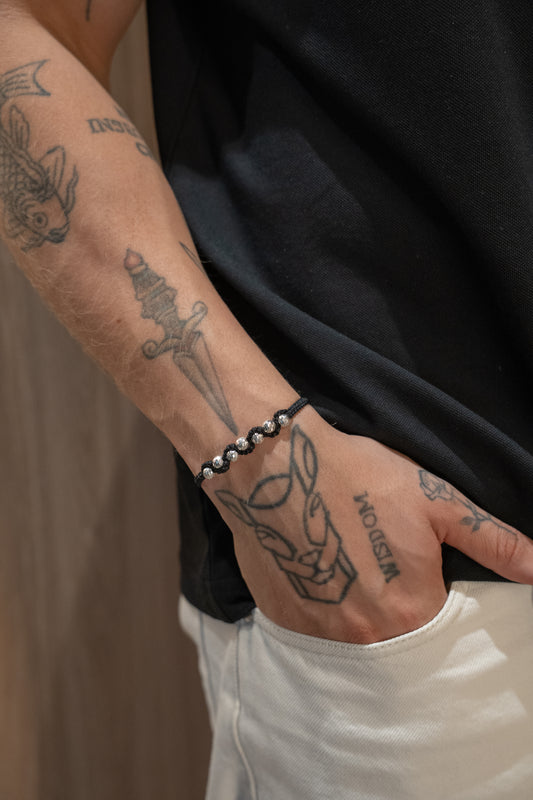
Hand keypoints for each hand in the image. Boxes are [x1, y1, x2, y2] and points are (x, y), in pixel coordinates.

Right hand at [206, 411, 532, 642]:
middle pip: (396, 638)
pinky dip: (322, 608)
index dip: (434, 600)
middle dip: (396, 607)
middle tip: (380, 564)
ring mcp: (321, 632)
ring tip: (349, 565)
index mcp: (411, 610)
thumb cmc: (359, 476)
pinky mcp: (285, 620)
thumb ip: (492, 540)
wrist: (275, 465)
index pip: (441, 631)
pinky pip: (315, 630)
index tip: (420, 574)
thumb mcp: (435, 500)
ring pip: (354, 637)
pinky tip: (320, 571)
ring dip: (357, 610)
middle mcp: (366, 635)